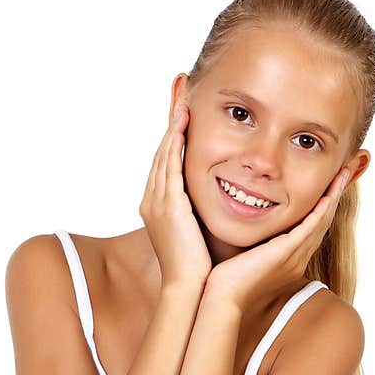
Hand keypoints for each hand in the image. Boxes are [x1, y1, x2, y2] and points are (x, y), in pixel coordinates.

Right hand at [139, 102, 211, 290]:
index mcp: (159, 206)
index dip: (174, 132)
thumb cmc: (199, 266)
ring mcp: (157, 202)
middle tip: (179, 87)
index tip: (183, 108)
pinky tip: (182, 126)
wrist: (189, 288)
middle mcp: (153, 200)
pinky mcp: (168, 206)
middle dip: (171, 117)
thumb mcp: (198, 231)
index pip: (167, 160)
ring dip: (173, 123)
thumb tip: (221, 198)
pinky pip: (169, 168)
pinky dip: (174, 145)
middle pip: (162, 149)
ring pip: (164, 154)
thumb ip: (202, 211)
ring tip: (182, 96)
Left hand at [204, 166, 350, 312]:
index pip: (312, 230)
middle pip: (323, 223)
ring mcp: (295, 257)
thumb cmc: (226, 278)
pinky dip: (321, 210)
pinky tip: (328, 195)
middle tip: (344, 174)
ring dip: (333, 197)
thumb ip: (253, 242)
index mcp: (289, 261)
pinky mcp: (287, 253)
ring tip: (342, 175)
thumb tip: (246, 224)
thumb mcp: (245, 256)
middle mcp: (297, 260)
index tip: (328, 187)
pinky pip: (310, 227)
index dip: (323, 208)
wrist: (223, 297)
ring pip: (321, 222)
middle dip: (334, 198)